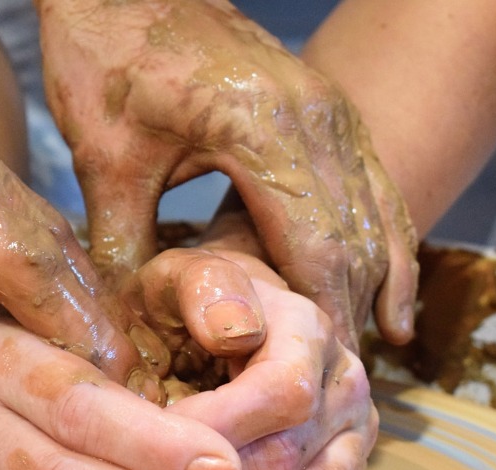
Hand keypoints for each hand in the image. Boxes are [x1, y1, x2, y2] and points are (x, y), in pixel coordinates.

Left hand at [35, 0, 417, 347]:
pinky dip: (386, 241)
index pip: (319, 249)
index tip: (324, 379)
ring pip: (377, 215)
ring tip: (369, 353)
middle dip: (353, 315)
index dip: (327, 320)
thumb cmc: (106, 57)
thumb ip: (121, 250)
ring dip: (377, 285)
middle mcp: (318, 119)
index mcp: (264, 132)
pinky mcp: (327, 108)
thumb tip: (121, 333)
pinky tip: (392, 292)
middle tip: (343, 386)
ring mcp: (331, 109)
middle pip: (358, 240)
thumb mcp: (103, 159)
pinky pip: (375, 185)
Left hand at [123, 248, 377, 469]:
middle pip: (296, 456)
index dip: (218, 431)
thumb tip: (235, 328)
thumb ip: (204, 289)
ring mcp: (352, 429)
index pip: (281, 395)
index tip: (153, 447)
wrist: (230, 309)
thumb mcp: (182, 273)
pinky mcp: (349, 465)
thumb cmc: (193, 298)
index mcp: (308, 329)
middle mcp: (342, 381)